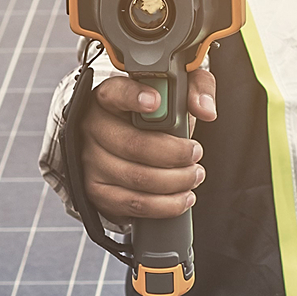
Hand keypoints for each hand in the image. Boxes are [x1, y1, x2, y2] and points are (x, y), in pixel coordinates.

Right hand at [81, 69, 216, 223]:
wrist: (134, 143)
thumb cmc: (157, 113)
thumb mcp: (178, 91)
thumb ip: (195, 89)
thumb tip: (206, 108)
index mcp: (109, 96)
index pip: (117, 92)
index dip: (134, 97)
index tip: (156, 102)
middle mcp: (94, 127)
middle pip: (133, 145)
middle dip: (174, 154)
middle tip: (196, 153)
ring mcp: (90, 161)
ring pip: (136, 178)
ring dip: (174, 181)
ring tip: (194, 175)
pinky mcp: (96, 191)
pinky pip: (132, 204)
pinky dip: (163, 205)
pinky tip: (181, 197)